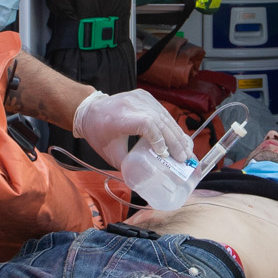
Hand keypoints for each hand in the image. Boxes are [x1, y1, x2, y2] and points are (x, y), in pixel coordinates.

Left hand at [72, 88, 192, 168]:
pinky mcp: (145, 95)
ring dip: (178, 135)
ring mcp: (140, 98)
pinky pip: (163, 112)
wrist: (90, 109)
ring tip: (186, 151)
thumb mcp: (110, 153)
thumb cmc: (99, 133)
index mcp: (119, 119)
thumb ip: (127, 166)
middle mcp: (131, 104)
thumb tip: (145, 181)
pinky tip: (180, 139)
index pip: (146, 124)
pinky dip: (172, 126)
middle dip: (175, 142)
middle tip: (184, 158)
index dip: (159, 139)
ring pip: (165, 116)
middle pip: (160, 121)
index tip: (164, 155)